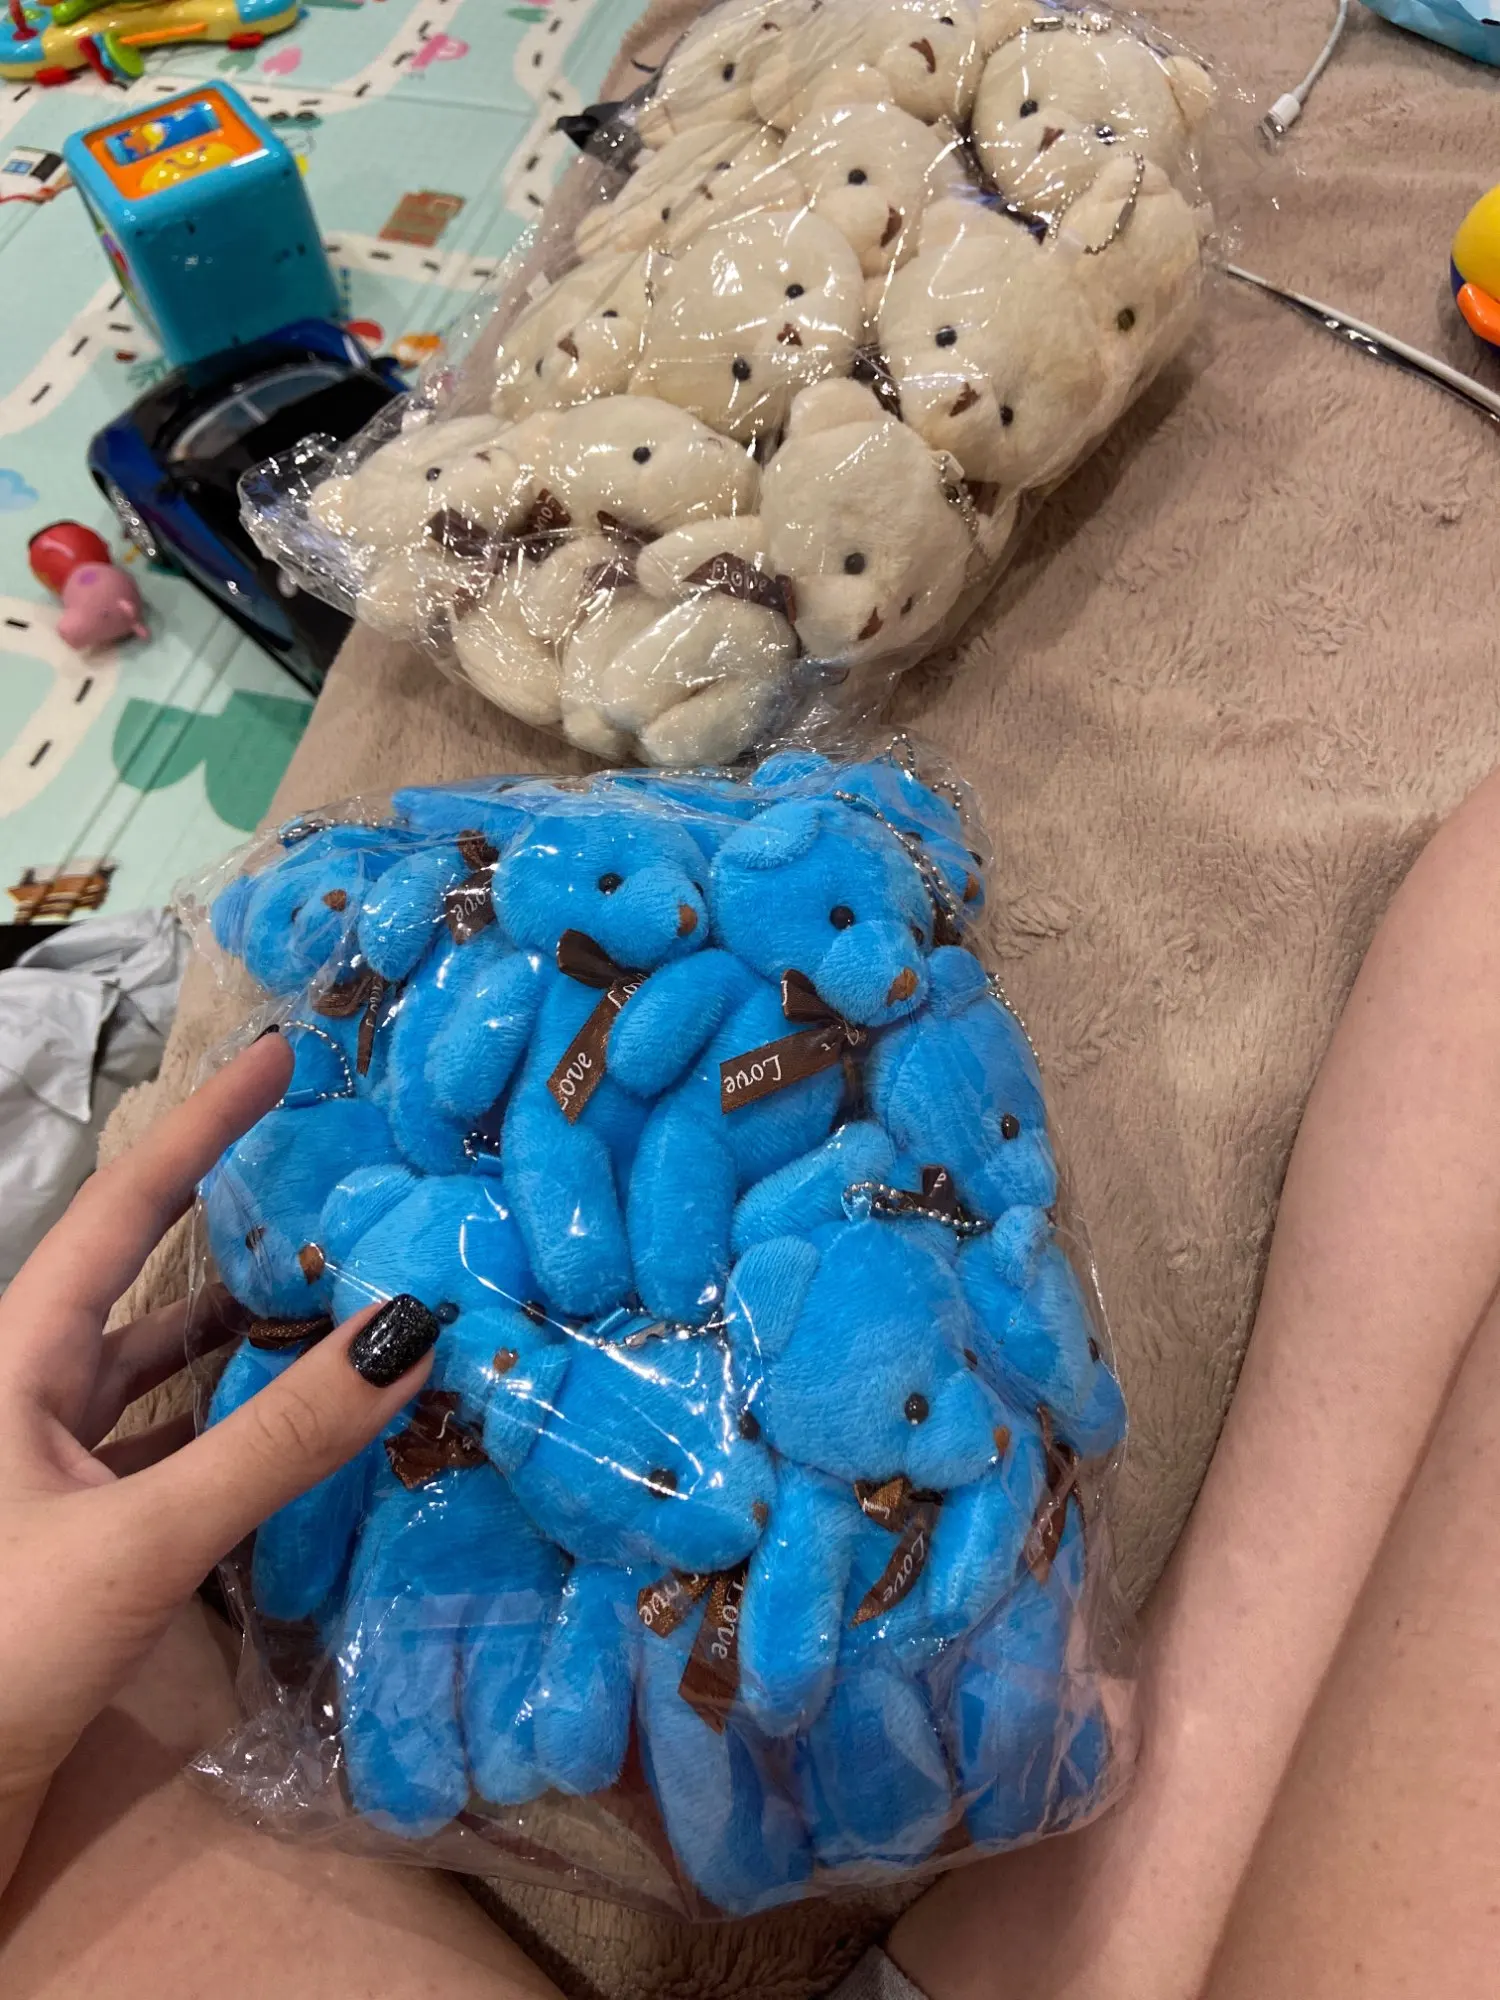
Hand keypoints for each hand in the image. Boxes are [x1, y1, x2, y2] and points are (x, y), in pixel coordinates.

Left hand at [0, 1034, 436, 1893]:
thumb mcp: (140, 1540)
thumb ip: (277, 1443)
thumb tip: (410, 1334)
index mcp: (17, 1358)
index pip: (127, 1204)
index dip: (207, 1123)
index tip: (281, 1054)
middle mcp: (30, 1395)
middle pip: (150, 1284)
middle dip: (241, 1232)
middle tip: (340, 1188)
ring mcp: (48, 1469)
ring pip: (166, 1375)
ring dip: (247, 1343)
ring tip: (347, 1305)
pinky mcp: (73, 1540)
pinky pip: (171, 1452)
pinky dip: (239, 1432)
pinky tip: (303, 1436)